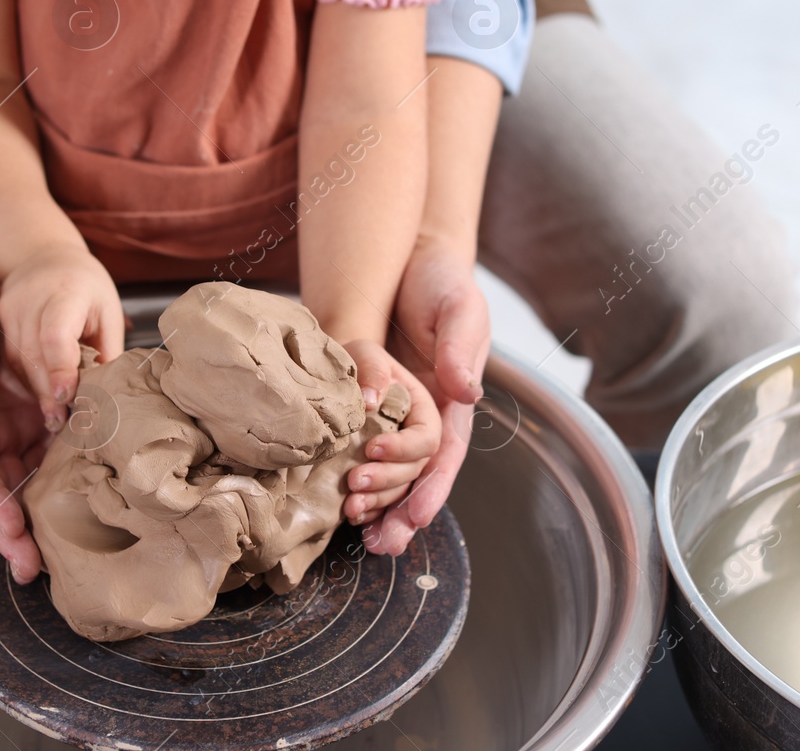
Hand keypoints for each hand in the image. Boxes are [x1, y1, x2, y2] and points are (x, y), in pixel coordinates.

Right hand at [0, 240, 123, 428]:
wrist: (47, 257)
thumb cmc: (87, 287)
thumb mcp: (108, 312)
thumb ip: (106, 351)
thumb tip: (107, 394)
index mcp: (66, 292)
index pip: (56, 335)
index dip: (61, 369)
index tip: (67, 396)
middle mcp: (31, 298)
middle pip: (34, 354)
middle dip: (48, 392)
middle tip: (63, 422)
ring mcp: (9, 308)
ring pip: (19, 361)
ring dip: (37, 391)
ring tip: (55, 418)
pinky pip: (10, 358)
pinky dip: (26, 379)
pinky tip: (42, 396)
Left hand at [363, 236, 491, 553]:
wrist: (410, 258)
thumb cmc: (441, 282)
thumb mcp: (460, 309)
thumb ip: (461, 349)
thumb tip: (466, 391)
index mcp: (453, 400)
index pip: (446, 455)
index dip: (432, 488)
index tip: (416, 516)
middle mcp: (428, 413)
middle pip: (417, 475)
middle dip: (401, 511)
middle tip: (380, 540)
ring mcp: (398, 410)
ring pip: (389, 469)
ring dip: (376, 503)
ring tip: (356, 531)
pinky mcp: (369, 402)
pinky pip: (359, 443)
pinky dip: (350, 472)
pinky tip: (334, 498)